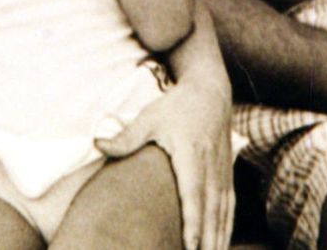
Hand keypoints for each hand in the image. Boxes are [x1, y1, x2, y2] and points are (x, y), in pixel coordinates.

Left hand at [96, 77, 233, 249]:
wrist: (210, 92)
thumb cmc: (177, 106)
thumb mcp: (150, 116)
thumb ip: (126, 136)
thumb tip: (97, 143)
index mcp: (191, 155)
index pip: (193, 194)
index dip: (192, 223)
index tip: (190, 246)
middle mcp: (210, 166)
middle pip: (211, 211)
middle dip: (208, 240)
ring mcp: (222, 171)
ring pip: (223, 212)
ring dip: (219, 238)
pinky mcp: (226, 173)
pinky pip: (229, 205)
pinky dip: (226, 227)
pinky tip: (221, 243)